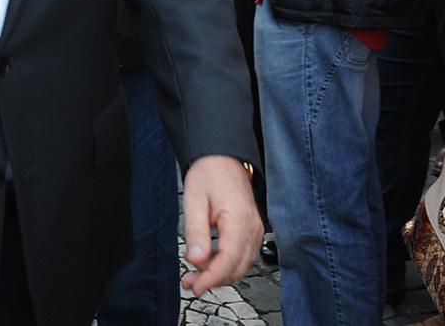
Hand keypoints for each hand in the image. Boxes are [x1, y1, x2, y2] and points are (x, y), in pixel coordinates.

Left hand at [180, 154, 262, 295]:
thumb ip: (196, 232)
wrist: (223, 157)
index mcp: (239, 221)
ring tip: (195, 276)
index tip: (195, 286)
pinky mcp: (252, 231)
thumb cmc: (209, 173)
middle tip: (190, 283)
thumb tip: (196, 260)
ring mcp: (255, 230)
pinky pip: (242, 256)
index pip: (229, 261)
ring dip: (219, 274)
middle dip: (213, 280)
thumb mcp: (194, 201)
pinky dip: (226, 265)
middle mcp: (252, 228)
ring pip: (241, 266)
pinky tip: (208, 265)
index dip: (211, 278)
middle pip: (237, 268)